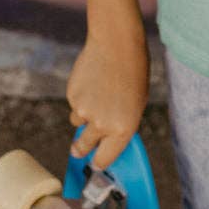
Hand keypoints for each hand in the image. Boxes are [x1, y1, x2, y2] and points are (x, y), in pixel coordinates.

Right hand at [66, 23, 149, 168]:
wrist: (117, 44)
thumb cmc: (134, 72)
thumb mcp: (136, 104)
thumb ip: (121, 125)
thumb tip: (106, 139)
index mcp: (122, 130)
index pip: (104, 159)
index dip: (99, 162)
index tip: (96, 163)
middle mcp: (101, 125)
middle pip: (84, 147)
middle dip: (80, 149)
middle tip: (77, 150)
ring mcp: (84, 111)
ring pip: (78, 122)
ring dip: (84, 115)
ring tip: (98, 93)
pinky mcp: (72, 96)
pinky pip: (74, 103)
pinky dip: (81, 97)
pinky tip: (92, 80)